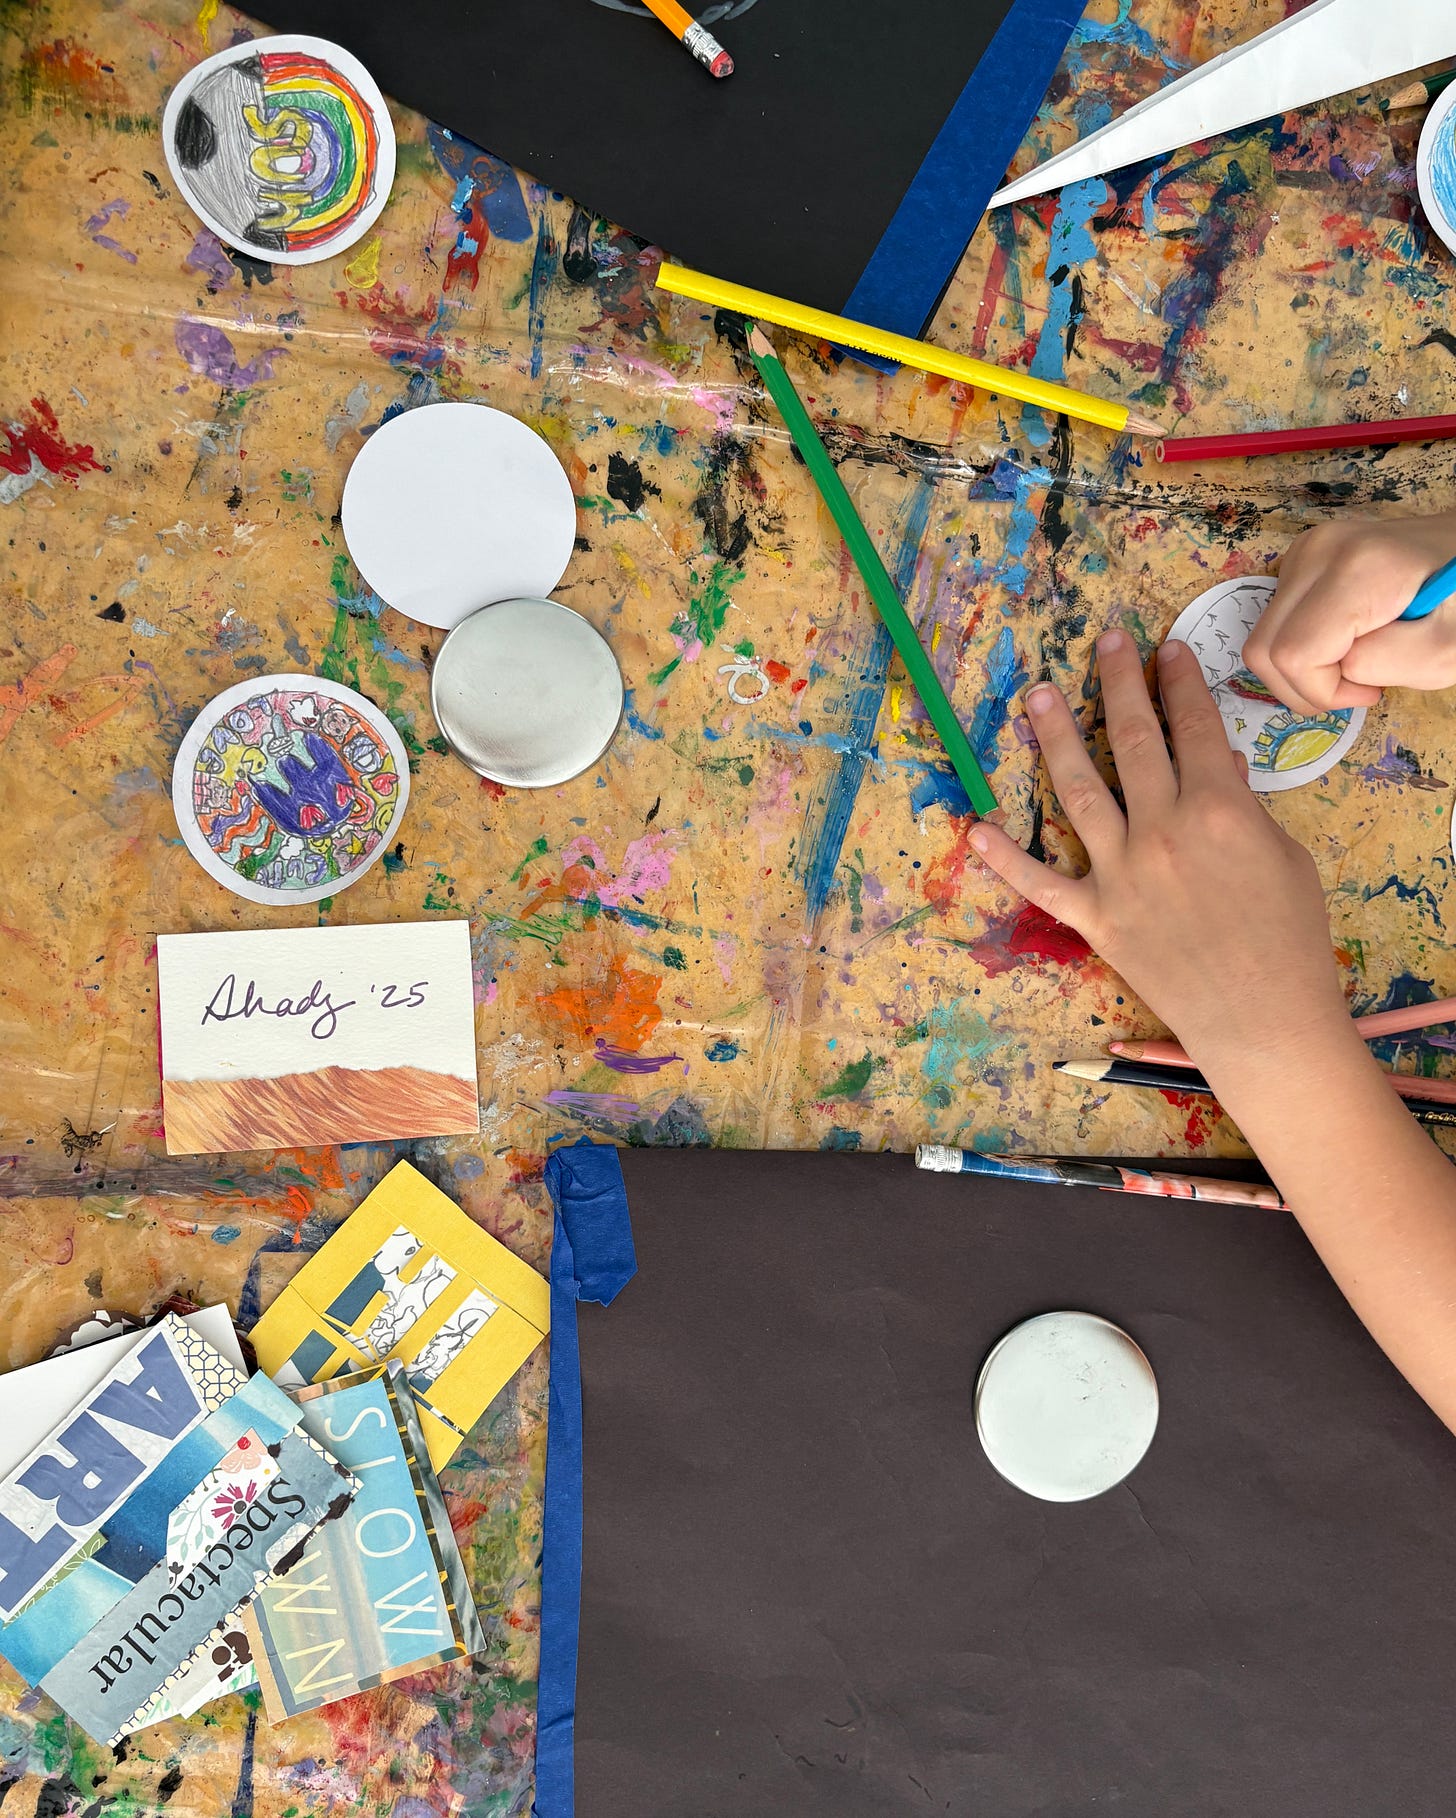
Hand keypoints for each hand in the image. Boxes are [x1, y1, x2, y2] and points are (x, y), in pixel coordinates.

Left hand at [968, 631, 1349, 1070]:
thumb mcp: (1284, 855)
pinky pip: (1040, 882)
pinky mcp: (1095, 917)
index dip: (1178, 680)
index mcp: (1221, 808)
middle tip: (1104, 643)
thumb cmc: (1290, 938)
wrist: (1265, 1019)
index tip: (1166, 647)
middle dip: (1119, 683)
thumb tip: (1215, 756)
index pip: (1193, 726)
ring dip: (1055, 737)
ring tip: (1036, 697)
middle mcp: (1163, 830)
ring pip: (1078, 790)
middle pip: (1135, 739)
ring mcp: (1121, 873)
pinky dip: (1005, 858)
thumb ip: (1245, 804)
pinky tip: (976, 828)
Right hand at [1243, 513, 1455, 712]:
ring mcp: (1303, 552)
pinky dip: (1304, 648)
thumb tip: (1340, 667)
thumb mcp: (1447, 649)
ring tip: (1358, 656)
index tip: (1372, 689)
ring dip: (1305, 669)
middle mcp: (1317, 552)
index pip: (1293, 654)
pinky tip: (1346, 638)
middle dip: (1306, 686)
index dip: (1325, 691)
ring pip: (1264, 641)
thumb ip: (1388, 664)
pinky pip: (1276, 625)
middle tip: (1360, 682)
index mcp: (1356, 568)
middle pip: (1264, 650)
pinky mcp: (1298, 560)